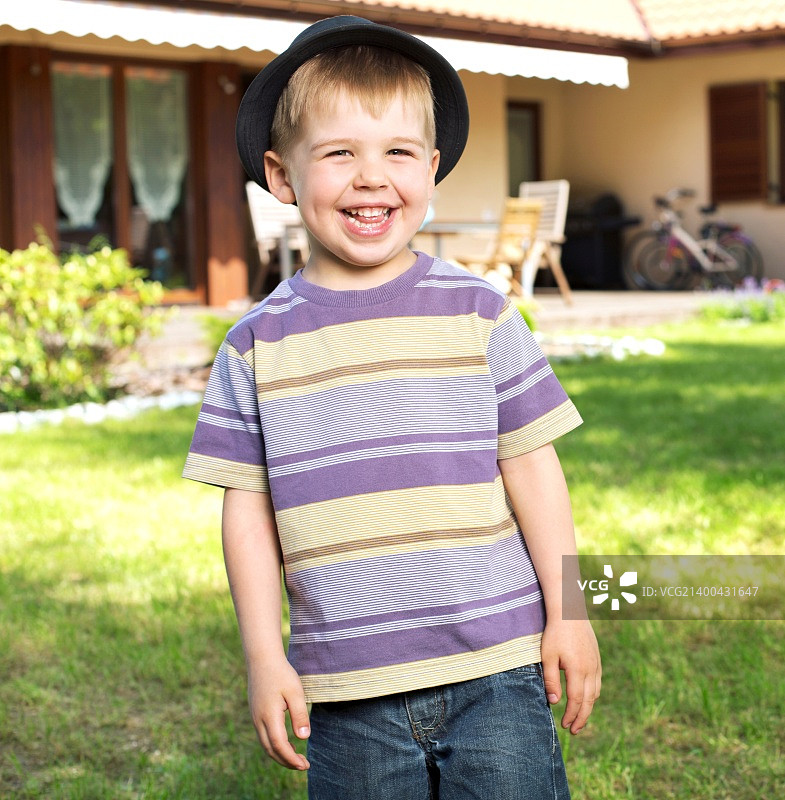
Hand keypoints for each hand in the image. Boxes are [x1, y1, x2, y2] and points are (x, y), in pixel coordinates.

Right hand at [247, 658, 310, 769]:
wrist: (262, 659)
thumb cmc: (281, 673)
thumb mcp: (295, 691)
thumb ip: (299, 715)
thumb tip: (303, 738)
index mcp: (269, 716)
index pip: (279, 745)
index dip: (291, 758)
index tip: (304, 765)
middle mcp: (258, 720)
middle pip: (270, 750)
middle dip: (286, 761)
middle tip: (303, 766)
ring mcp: (255, 717)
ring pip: (265, 745)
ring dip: (280, 755)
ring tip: (296, 759)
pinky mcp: (255, 713)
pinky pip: (263, 736)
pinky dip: (274, 746)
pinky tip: (286, 744)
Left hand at [541, 618, 600, 734]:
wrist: (570, 611)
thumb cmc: (555, 633)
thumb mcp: (548, 656)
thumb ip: (550, 680)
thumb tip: (555, 702)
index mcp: (578, 670)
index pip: (577, 700)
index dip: (571, 715)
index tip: (565, 726)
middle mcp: (591, 669)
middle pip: (589, 701)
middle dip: (582, 718)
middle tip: (573, 731)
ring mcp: (596, 664)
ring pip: (595, 693)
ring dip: (588, 708)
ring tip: (579, 718)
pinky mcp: (597, 659)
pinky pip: (598, 682)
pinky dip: (593, 695)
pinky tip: (586, 698)